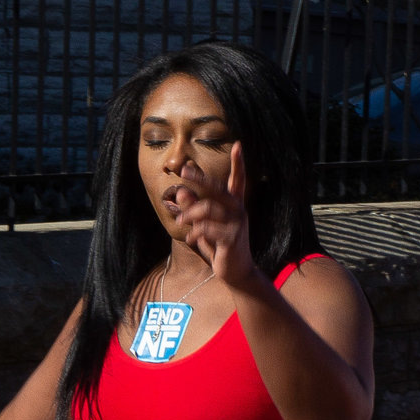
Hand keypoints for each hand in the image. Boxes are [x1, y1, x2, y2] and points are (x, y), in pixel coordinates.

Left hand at [168, 159, 254, 287]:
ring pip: (208, 208)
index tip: (239, 145)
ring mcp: (238, 224)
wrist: (237, 274)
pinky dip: (195, 231)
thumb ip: (194, 211)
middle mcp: (239, 211)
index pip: (238, 181)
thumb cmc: (221, 248)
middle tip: (183, 171)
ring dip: (190, 214)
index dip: (239, 163)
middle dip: (200, 178)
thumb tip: (181, 192)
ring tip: (180, 221)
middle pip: (218, 189)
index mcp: (235, 206)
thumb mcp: (205, 228)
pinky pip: (207, 227)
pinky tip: (190, 237)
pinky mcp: (233, 238)